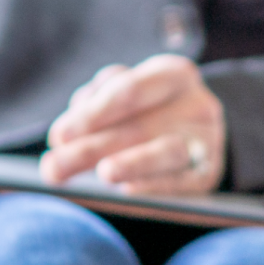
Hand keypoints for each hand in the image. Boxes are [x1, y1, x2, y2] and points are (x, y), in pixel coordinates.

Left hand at [40, 55, 225, 193]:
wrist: (204, 130)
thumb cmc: (151, 109)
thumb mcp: (127, 93)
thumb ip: (96, 107)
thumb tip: (61, 138)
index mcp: (172, 74)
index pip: (129, 91)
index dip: (92, 114)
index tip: (58, 136)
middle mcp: (195, 103)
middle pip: (138, 126)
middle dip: (91, 149)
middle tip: (54, 168)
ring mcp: (207, 139)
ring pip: (167, 150)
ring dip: (130, 164)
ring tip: (103, 174)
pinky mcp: (209, 173)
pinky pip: (182, 181)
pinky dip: (154, 185)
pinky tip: (130, 190)